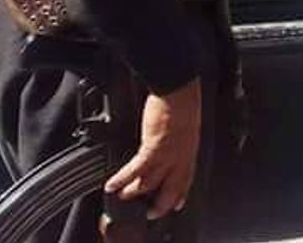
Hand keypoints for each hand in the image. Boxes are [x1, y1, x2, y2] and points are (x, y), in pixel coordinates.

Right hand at [105, 79, 202, 218]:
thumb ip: (179, 135)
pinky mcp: (152, 149)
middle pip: (172, 188)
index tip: (179, 203)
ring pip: (150, 183)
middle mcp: (181, 156)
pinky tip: (112, 184)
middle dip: (162, 204)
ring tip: (124, 197)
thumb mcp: (186, 122)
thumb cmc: (183, 99)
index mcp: (190, 148)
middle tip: (152, 214)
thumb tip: (168, 139)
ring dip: (135, 192)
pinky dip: (122, 179)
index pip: (187, 177)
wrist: (178, 89)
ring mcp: (168, 154)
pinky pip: (135, 171)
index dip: (182, 192)